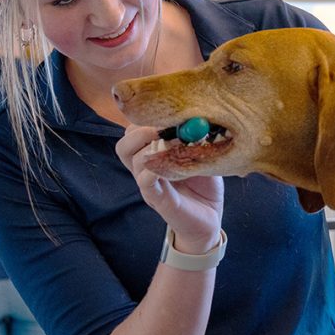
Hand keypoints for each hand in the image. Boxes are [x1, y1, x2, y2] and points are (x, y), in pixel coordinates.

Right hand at [116, 125, 223, 253]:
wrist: (210, 220)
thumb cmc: (205, 187)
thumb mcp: (203, 158)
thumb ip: (198, 141)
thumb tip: (199, 120)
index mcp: (153, 155)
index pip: (134, 132)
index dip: (145, 120)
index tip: (167, 114)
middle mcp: (145, 169)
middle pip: (124, 145)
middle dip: (139, 131)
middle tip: (161, 128)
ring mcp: (149, 185)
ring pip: (133, 160)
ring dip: (151, 147)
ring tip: (173, 144)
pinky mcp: (157, 200)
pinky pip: (145, 182)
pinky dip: (153, 170)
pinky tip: (169, 164)